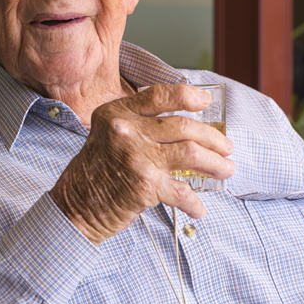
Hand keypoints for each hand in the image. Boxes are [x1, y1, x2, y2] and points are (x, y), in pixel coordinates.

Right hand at [48, 84, 233, 243]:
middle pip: (184, 126)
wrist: (77, 204)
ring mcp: (136, 156)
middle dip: (213, 139)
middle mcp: (125, 130)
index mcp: (117, 113)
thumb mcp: (109, 133)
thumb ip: (138, 122)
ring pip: (191, 153)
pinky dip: (194, 202)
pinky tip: (198, 208)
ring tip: (226, 170)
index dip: (188, 96)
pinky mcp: (144, 184)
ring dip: (216, 164)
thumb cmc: (97, 169)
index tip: (205, 102)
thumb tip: (186, 123)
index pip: (159, 96)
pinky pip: (182, 191)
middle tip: (226, 148)